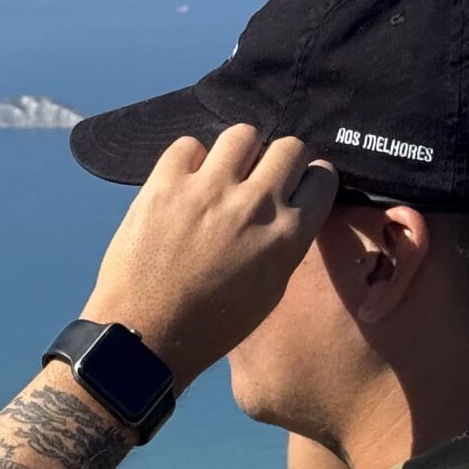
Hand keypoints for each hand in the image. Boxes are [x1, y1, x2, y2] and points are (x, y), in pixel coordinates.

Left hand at [84, 125, 337, 387]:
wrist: (146, 335)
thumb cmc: (211, 324)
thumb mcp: (271, 289)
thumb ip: (286, 240)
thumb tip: (287, 205)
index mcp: (287, 235)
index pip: (321, 176)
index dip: (310, 178)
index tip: (297, 183)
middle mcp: (254, 205)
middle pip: (288, 147)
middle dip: (280, 159)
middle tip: (261, 177)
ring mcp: (208, 190)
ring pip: (242, 134)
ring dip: (238, 152)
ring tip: (223, 174)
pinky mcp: (165, 184)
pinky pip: (188, 145)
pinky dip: (190, 159)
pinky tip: (186, 183)